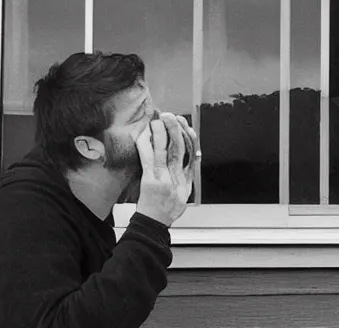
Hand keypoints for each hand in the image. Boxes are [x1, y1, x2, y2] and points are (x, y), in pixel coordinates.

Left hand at [134, 112, 199, 226]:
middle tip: (170, 116)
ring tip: (159, 120)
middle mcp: (176, 177)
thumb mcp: (185, 194)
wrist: (154, 224)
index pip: (191, 152)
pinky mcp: (149, 180)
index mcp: (186, 179)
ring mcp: (162, 178)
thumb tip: (193, 155)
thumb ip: (189, 174)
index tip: (184, 124)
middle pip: (179, 148)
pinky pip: (148, 158)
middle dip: (175, 129)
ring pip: (165, 150)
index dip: (189, 136)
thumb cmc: (167, 210)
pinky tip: (145, 133)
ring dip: (162, 133)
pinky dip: (146, 144)